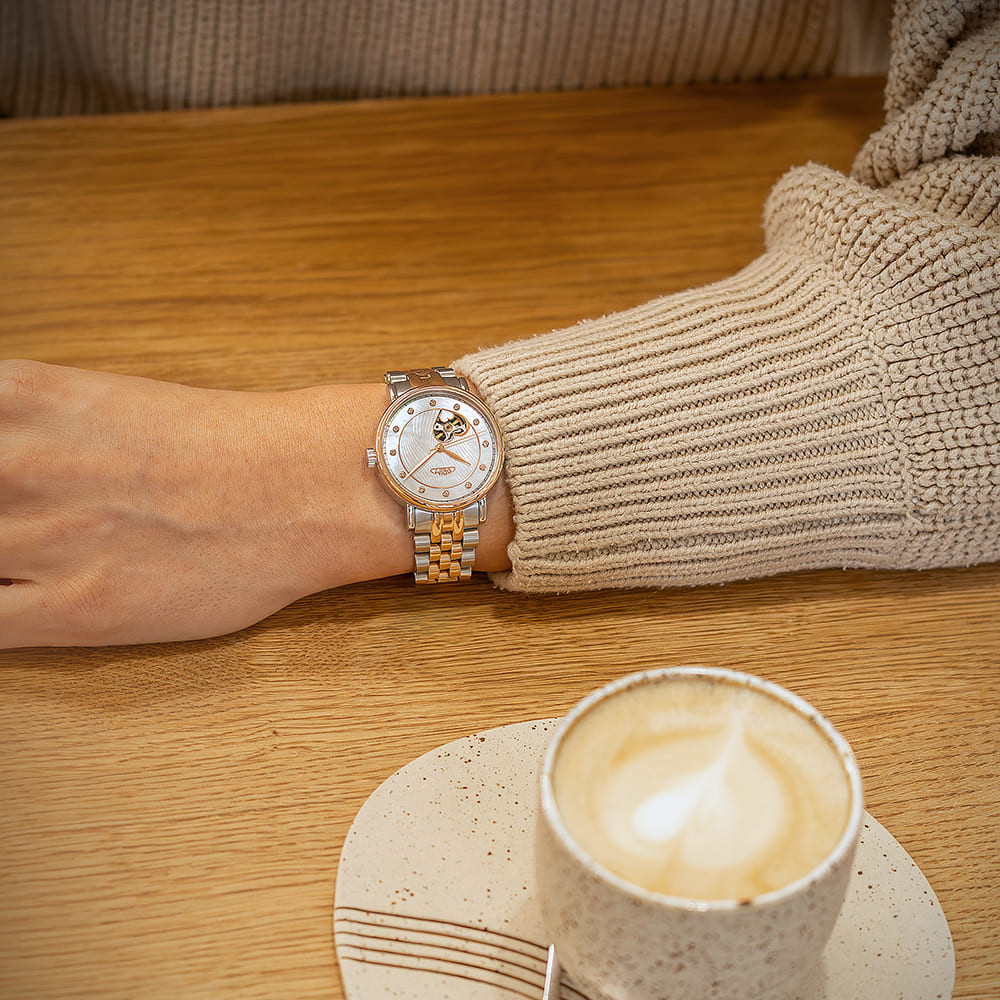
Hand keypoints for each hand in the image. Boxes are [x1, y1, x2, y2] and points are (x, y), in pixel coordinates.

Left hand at [0, 361, 511, 647]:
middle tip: (8, 524)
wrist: (311, 483)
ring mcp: (44, 540)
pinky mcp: (79, 607)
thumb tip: (3, 456)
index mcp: (26, 400)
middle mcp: (20, 465)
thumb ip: (31, 426)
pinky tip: (14, 608)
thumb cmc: (232, 443)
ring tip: (21, 554)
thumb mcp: (114, 406)